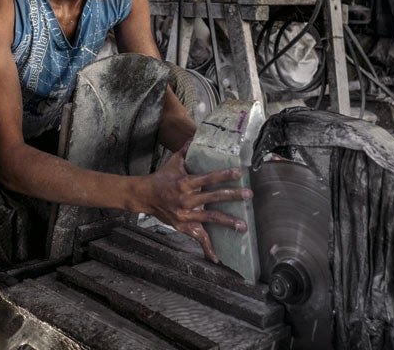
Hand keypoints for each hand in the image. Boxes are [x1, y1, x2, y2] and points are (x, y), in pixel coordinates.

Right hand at [143, 143, 251, 262]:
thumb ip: (186, 150)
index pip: (208, 177)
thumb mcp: (174, 162)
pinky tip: (217, 257)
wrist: (145, 196)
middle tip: (248, 195)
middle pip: (214, 198)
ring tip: (243, 226)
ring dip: (227, 222)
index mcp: (186, 182)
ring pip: (210, 218)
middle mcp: (186, 199)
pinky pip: (197, 237)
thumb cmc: (162, 177)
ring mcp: (185, 215)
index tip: (239, 172)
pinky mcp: (183, 226)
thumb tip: (195, 135)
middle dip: (232, 196)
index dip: (224, 175)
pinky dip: (206, 248)